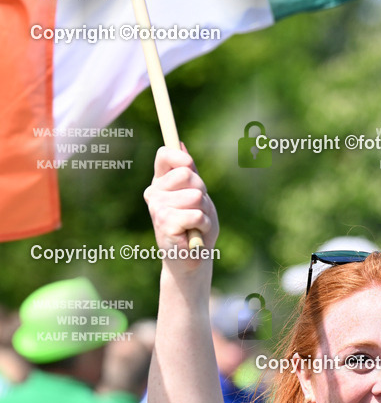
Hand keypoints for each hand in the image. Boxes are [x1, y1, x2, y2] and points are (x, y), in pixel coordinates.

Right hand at [143, 146, 218, 266]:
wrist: (192, 260)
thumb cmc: (196, 227)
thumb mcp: (197, 195)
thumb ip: (189, 172)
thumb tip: (180, 142)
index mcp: (161, 183)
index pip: (165, 155)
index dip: (181, 157)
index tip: (191, 167)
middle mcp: (154, 193)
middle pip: (187, 174)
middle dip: (202, 191)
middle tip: (198, 209)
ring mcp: (157, 208)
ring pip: (195, 195)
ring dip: (204, 211)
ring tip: (196, 224)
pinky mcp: (165, 223)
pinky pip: (196, 214)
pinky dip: (204, 225)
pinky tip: (195, 234)